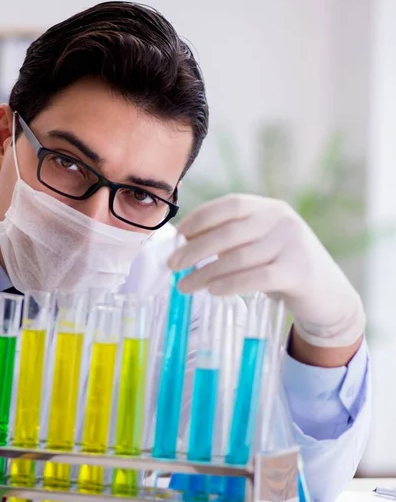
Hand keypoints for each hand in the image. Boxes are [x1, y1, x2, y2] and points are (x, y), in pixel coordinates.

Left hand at [168, 194, 364, 347]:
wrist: (328, 296)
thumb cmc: (284, 269)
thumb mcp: (262, 245)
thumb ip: (234, 239)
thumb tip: (185, 243)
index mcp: (271, 208)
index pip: (231, 204)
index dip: (200, 217)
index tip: (178, 235)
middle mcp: (283, 221)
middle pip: (229, 232)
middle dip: (194, 249)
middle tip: (172, 265)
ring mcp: (293, 244)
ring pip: (238, 258)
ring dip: (205, 273)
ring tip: (184, 286)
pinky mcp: (298, 271)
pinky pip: (255, 277)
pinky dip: (229, 284)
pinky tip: (212, 291)